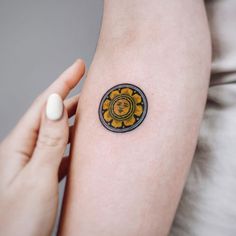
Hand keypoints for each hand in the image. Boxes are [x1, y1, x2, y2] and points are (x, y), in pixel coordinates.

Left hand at [0, 60, 84, 235]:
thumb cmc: (19, 222)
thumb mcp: (38, 177)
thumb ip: (49, 141)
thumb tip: (56, 105)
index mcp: (19, 145)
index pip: (46, 104)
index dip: (63, 82)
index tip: (79, 65)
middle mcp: (26, 150)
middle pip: (51, 114)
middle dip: (70, 94)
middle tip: (87, 81)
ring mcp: (35, 162)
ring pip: (57, 131)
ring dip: (73, 117)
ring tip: (88, 108)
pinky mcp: (44, 174)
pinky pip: (60, 149)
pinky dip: (73, 140)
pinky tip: (81, 140)